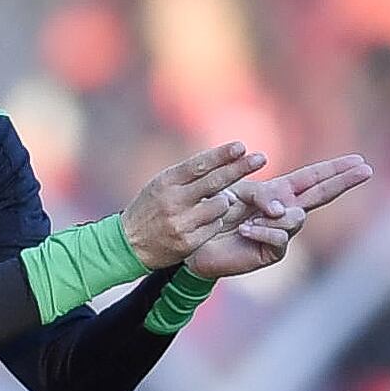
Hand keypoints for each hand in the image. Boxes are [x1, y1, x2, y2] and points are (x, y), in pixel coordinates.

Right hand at [120, 142, 268, 270]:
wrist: (128, 244)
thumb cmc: (150, 208)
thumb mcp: (161, 186)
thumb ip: (188, 176)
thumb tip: (224, 160)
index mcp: (166, 182)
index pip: (199, 164)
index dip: (222, 155)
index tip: (241, 146)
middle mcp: (173, 201)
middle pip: (215, 182)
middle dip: (240, 168)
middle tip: (261, 158)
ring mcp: (181, 223)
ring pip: (220, 206)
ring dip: (223, 203)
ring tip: (212, 204)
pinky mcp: (188, 242)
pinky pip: (216, 226)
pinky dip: (215, 221)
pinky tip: (204, 222)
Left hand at [179, 154, 376, 280]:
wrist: (195, 242)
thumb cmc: (214, 215)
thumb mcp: (237, 193)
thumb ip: (261, 195)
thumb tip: (283, 209)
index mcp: (280, 193)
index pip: (313, 178)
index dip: (334, 170)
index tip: (357, 160)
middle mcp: (286, 212)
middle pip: (321, 194)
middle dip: (343, 181)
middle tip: (366, 169)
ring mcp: (281, 233)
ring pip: (296, 218)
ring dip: (273, 215)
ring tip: (246, 219)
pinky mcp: (271, 252)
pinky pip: (278, 237)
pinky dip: (261, 231)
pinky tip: (244, 231)